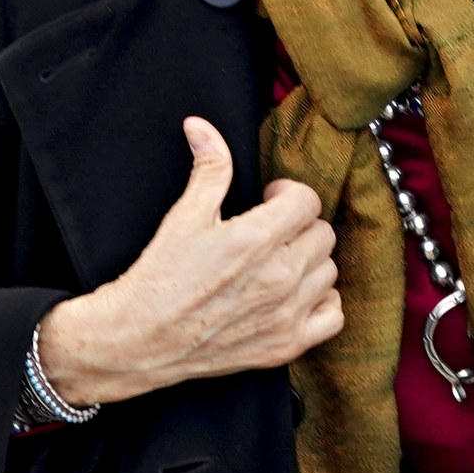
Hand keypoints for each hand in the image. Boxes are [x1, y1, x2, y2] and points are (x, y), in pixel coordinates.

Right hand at [35, 119, 342, 405]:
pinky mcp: (286, 345)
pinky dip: (321, 302)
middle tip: (272, 233)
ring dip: (309, 263)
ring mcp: (286, 314)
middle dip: (299, 226)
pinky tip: (296, 295)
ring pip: (329, 271)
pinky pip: (333, 316)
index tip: (269, 201)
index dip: (288, 194)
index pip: (308, 200)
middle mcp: (279, 277)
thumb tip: (202, 127)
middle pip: (322, 234)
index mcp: (256, 239)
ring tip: (279, 263)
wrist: (140, 338)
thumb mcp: (183, 216)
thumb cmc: (159, 277)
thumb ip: (208, 168)